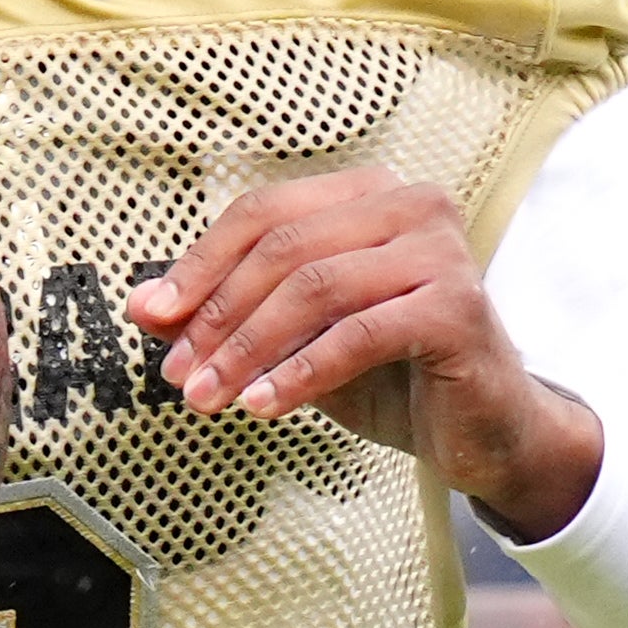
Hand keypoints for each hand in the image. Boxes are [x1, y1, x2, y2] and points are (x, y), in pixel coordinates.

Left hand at [126, 167, 602, 541]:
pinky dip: (301, 372)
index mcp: (368, 194)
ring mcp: (441, 252)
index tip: (154, 319)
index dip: (200, 264)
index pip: (263, 213)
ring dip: (249, 348)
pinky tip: (264, 405)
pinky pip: (358, 334)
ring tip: (210, 398)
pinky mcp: (458, 307)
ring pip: (315, 288)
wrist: (483, 433)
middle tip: (178, 374)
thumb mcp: (294, 339)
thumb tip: (144, 305)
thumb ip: (227, 313)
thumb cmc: (388, 375)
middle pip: (283, 247)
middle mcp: (412, 205)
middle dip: (217, 314)